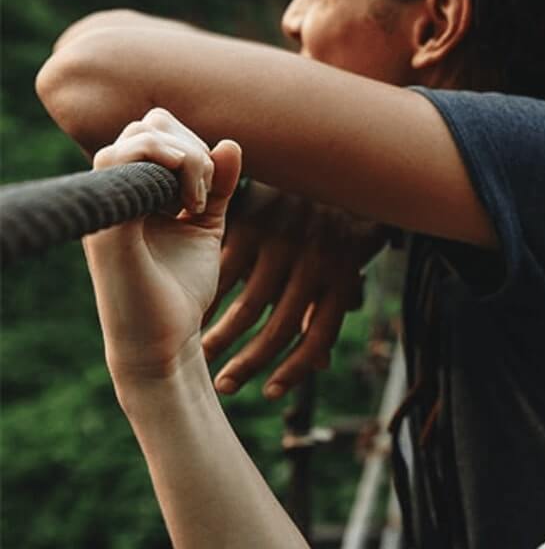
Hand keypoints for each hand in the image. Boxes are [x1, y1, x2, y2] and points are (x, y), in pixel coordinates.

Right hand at [83, 108, 241, 385]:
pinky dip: (170, 171)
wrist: (165, 340)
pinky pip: (123, 161)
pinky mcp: (110, 221)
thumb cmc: (181, 287)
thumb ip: (220, 186)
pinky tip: (189, 207)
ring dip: (186, 160)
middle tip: (205, 196)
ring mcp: (109, 204)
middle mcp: (116, 191)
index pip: (158, 128)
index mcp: (133, 188)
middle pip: (150, 123)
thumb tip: (230, 143)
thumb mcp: (207, 225)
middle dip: (192, 148)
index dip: (193, 144)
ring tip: (197, 203)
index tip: (212, 190)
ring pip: (140, 136)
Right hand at [203, 185, 385, 398]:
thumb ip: (327, 311)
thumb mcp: (345, 263)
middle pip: (279, 328)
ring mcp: (284, 242)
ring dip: (221, 336)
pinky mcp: (254, 222)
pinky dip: (206, 294)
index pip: (319, 338)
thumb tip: (321, 366)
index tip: (269, 394)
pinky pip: (224, 267)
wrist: (335, 159)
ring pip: (247, 304)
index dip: (295, 371)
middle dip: (248, 363)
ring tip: (199, 354)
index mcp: (341, 277)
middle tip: (222, 386)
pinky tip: (191, 312)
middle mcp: (315, 263)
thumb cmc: (340, 222)